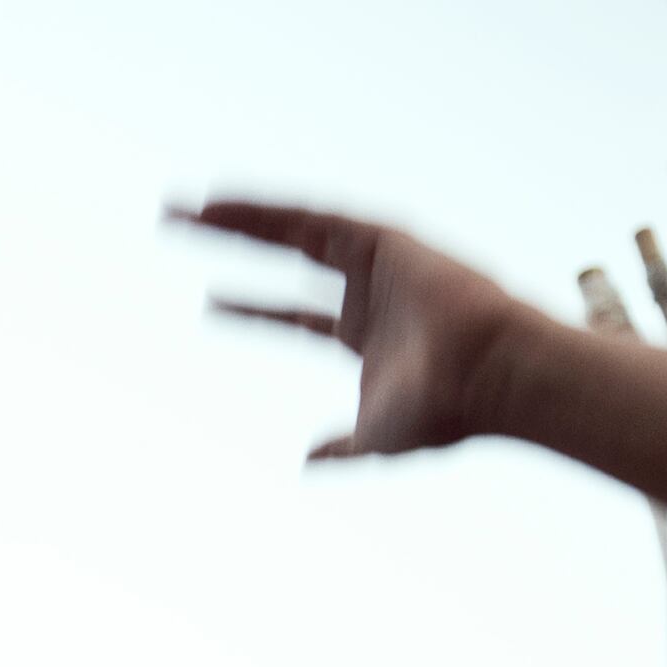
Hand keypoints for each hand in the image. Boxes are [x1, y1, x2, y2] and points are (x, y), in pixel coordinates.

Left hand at [178, 199, 552, 461]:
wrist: (487, 377)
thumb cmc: (441, 414)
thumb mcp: (377, 439)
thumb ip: (342, 448)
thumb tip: (307, 462)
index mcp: (364, 338)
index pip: (294, 319)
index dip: (252, 310)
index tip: (208, 304)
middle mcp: (367, 294)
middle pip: (285, 257)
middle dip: (233, 241)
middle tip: (180, 228)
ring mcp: (377, 263)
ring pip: (294, 228)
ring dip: (240, 215)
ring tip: (188, 208)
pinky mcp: (384, 239)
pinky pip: (313, 216)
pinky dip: (268, 208)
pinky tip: (224, 204)